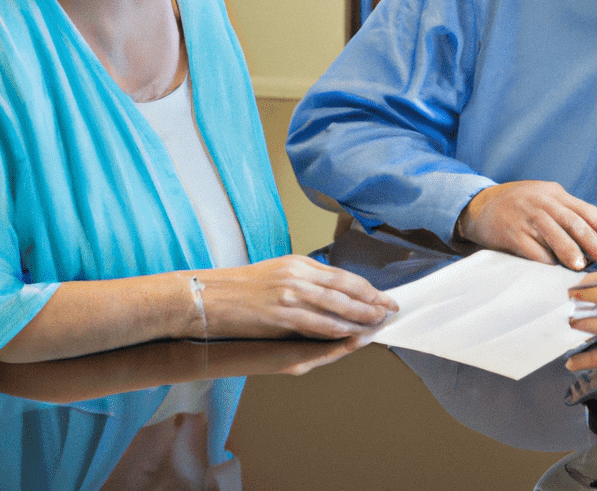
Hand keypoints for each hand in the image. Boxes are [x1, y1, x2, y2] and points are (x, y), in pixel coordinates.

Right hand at [196, 255, 398, 340]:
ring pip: (335, 304)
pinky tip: (351, 333)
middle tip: (391, 309)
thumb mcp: (277, 273)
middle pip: (345, 287)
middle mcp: (298, 274)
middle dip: (372, 300)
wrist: (205, 296)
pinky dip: (336, 328)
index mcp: (299, 263)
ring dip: (360, 315)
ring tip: (378, 323)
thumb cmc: (239, 288)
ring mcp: (288, 292)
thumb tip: (330, 292)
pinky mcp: (278, 312)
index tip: (383, 297)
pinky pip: (315, 322)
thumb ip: (304, 281)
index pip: (343, 276)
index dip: (367, 288)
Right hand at [456, 181, 596, 269]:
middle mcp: (543, 201)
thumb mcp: (545, 202)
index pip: (587, 210)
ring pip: (552, 231)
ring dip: (568, 249)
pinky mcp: (510, 231)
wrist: (480, 205)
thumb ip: (568, 217)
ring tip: (581, 266)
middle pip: (572, 220)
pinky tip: (551, 269)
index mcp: (556, 194)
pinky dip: (541, 258)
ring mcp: (526, 215)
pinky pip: (529, 246)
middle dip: (592, 239)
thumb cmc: (521, 207)